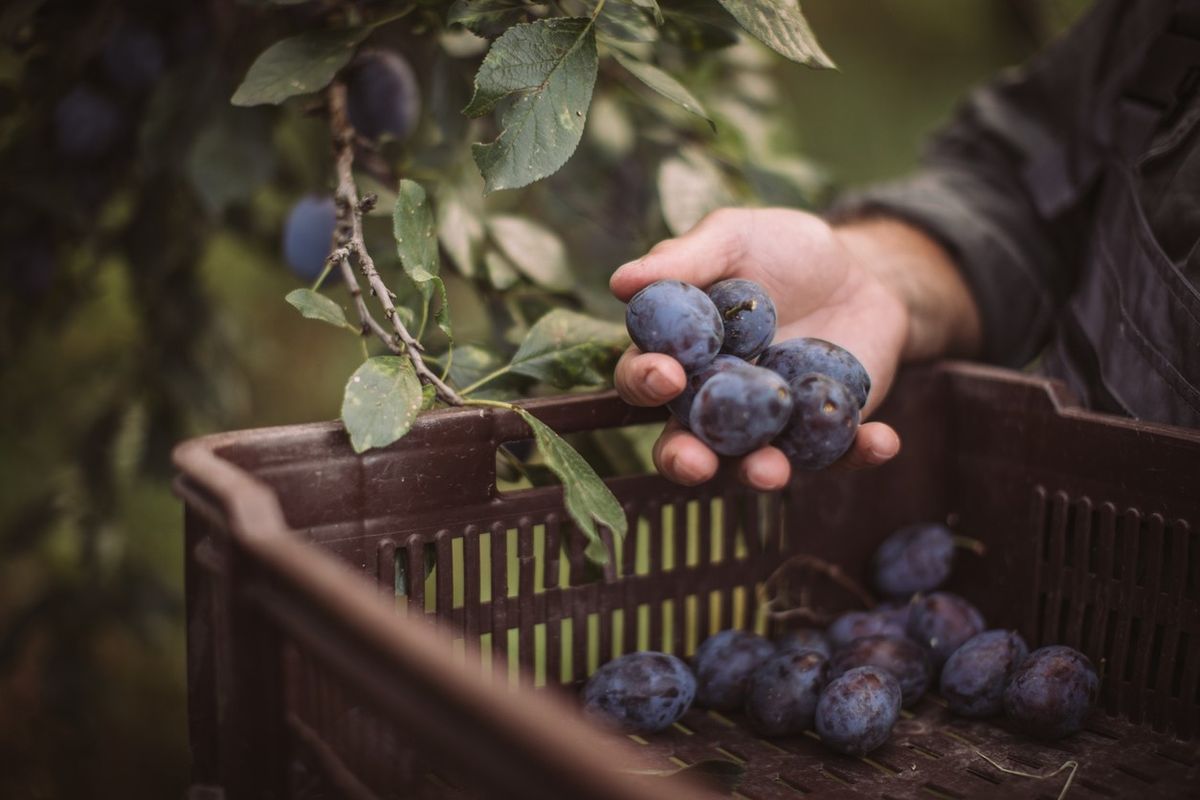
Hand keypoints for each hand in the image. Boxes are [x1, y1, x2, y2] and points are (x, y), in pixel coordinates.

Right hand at [611, 208, 911, 489]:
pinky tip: (882, 440)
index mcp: (680, 357)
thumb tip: (621, 281)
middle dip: (683, 458)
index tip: (664, 376)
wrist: (861, 270)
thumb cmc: (781, 251)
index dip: (645, 381)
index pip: (644, 378)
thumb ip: (686, 260)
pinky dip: (859, 452)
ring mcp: (770, 425)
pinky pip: (838, 453)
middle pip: (685, 443)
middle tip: (693, 459)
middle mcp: (716, 402)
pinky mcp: (825, 433)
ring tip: (771, 471)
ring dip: (758, 472)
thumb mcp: (736, 238)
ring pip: (753, 463)